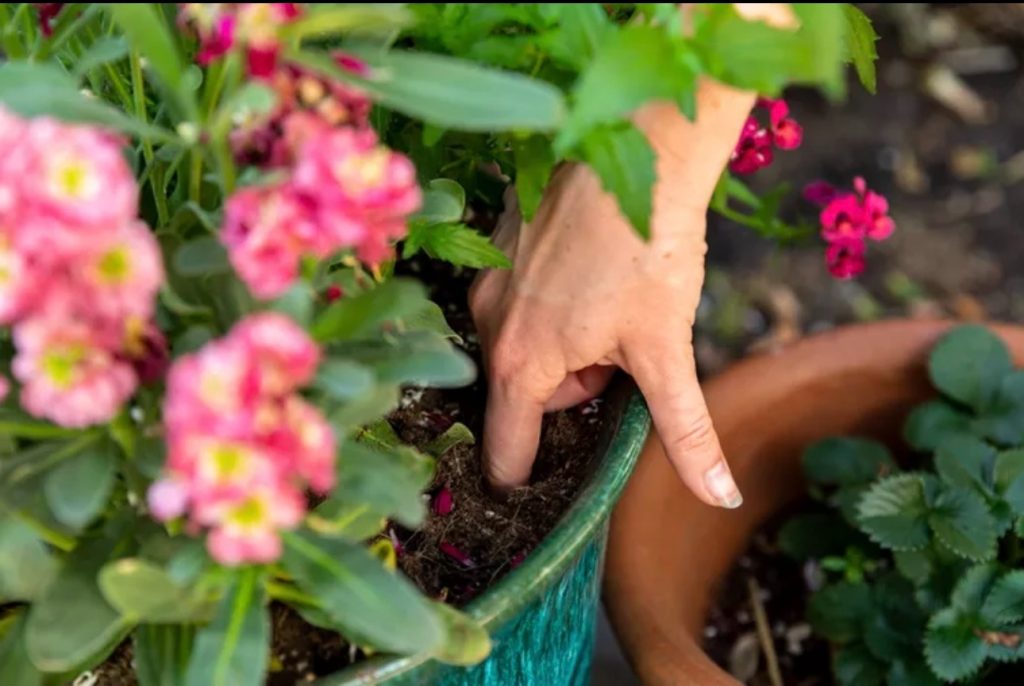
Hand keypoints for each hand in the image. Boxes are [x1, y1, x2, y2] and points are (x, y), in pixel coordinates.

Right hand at [470, 151, 741, 508]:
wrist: (636, 146)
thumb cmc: (648, 248)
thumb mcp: (666, 348)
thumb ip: (685, 431)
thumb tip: (720, 497)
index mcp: (521, 364)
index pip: (506, 453)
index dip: (535, 473)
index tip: (566, 470)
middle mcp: (488, 323)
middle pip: (522, 396)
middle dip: (571, 390)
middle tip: (618, 353)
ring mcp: (488, 279)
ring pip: (520, 345)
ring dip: (561, 346)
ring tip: (608, 306)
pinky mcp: (496, 242)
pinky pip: (516, 298)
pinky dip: (549, 303)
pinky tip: (590, 271)